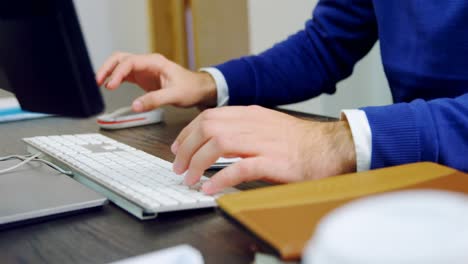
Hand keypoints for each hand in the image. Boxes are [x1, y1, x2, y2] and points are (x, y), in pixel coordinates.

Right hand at [96, 52, 216, 110]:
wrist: (199, 89)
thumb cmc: (190, 88)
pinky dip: (116, 78)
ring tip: (99, 83)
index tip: (111, 85)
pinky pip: (125, 74)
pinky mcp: (143, 78)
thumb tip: (135, 106)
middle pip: (121, 59)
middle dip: (107, 68)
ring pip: (121, 65)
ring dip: (109, 72)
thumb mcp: (174, 95)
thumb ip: (154, 100)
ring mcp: (144, 69)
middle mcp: (148, 63)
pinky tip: (110, 86)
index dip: (118, 73)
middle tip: (97, 81)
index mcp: (155, 62)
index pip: (130, 62)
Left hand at [171, 105, 356, 193]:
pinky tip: (210, 188)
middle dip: (187, 148)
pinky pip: (239, 168)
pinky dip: (219, 178)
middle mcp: (252, 124)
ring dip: (197, 163)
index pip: (208, 117)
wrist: (328, 147)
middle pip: (207, 129)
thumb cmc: (298, 141)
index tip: (178, 147)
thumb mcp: (266, 124)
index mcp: (249, 114)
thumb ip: (241, 128)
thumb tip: (214, 141)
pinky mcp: (273, 162)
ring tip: (189, 179)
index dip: (188, 133)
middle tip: (179, 167)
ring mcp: (262, 142)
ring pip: (218, 145)